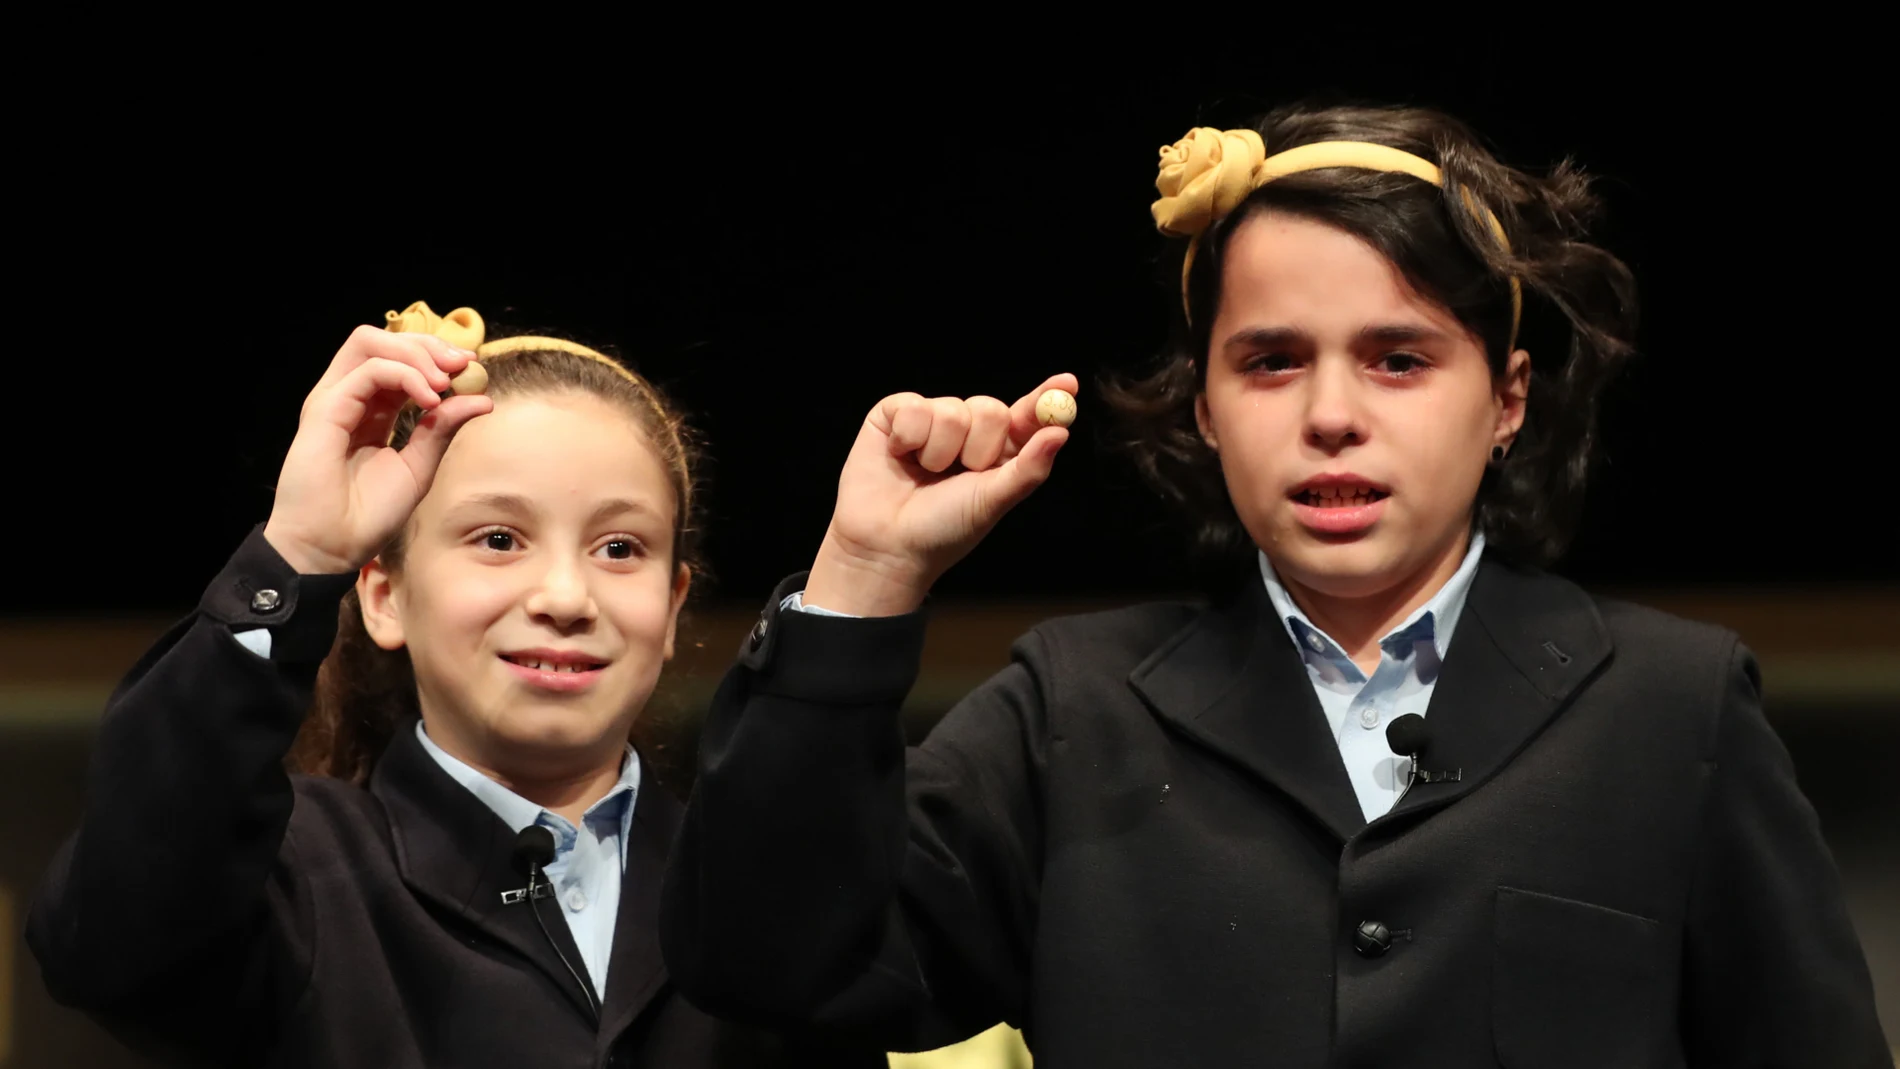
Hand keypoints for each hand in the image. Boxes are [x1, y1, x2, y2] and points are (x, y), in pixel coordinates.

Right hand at [262, 326, 494, 574]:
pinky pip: (368, 371)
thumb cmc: (368, 515)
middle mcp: (351, 398)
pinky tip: (429, 399)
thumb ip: (443, 429)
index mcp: (372, 410)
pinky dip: (405, 375)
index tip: (472, 367)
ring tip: (444, 381)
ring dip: (415, 353)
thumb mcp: (419, 466)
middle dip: (429, 345)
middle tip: (464, 364)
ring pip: (370, 343)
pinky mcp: (325, 410)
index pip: (400, 360)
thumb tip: (481, 397)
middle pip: (385, 341)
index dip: (436, 356)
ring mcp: (335, 401)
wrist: (332, 547)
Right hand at [804, 373, 1075, 615]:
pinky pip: (913, 406)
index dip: (1046, 399)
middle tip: (960, 475)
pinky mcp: (894, 414)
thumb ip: (1028, 468)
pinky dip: (908, 437)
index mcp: (997, 453)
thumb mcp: (992, 503)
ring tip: (923, 474)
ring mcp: (930, 420)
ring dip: (938, 450)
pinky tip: (899, 456)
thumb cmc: (942, 531)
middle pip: (989, 409)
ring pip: (951, 409)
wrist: (887, 547)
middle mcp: (967, 432)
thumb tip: (1060, 433)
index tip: (1067, 384)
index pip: (1027, 417)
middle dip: (977, 447)